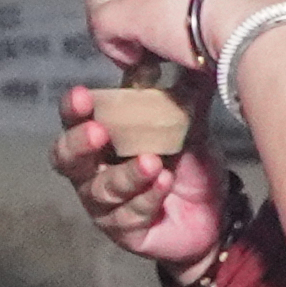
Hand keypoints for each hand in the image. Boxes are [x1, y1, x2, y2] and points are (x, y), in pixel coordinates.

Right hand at [46, 88, 225, 271]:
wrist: (217, 217)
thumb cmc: (191, 170)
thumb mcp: (189, 130)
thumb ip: (180, 100)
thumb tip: (188, 54)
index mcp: (103, 143)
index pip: (75, 123)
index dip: (73, 110)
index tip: (83, 95)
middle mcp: (94, 173)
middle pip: (68, 160)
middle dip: (79, 144)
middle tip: (99, 132)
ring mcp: (105, 207)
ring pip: (101, 190)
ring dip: (126, 174)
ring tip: (153, 162)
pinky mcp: (124, 232)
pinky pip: (128, 215)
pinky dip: (147, 198)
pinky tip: (164, 185)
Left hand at [83, 0, 285, 75]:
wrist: (259, 15)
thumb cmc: (274, 9)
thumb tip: (259, 19)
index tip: (179, 13)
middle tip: (146, 33)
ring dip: (116, 22)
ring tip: (135, 50)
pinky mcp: (128, 8)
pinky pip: (101, 23)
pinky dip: (113, 44)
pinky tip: (136, 61)